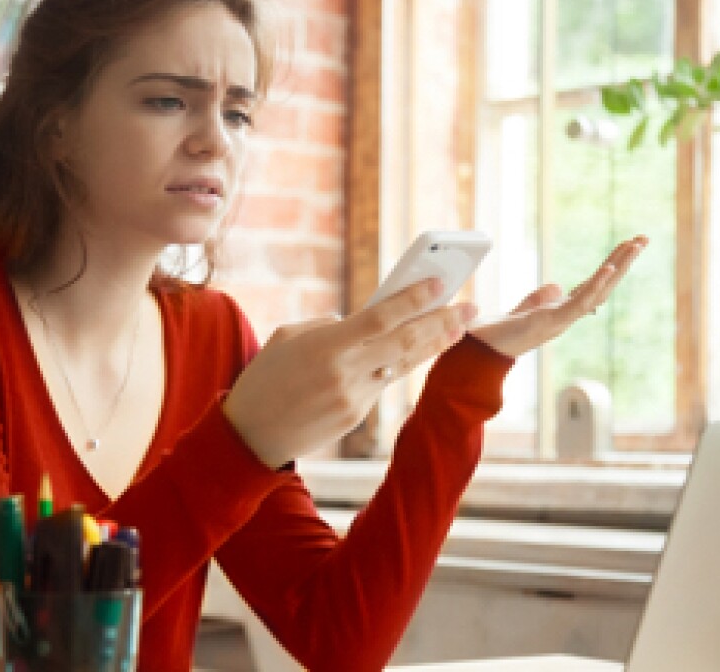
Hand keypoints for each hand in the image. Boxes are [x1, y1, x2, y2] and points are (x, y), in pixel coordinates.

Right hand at [224, 278, 477, 468]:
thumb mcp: (287, 338)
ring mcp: (354, 398)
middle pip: (405, 342)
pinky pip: (380, 384)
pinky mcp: (356, 417)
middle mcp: (346, 372)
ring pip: (401, 365)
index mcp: (326, 346)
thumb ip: (327, 326)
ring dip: (432, 345)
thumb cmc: (264, 378)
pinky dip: (394, 366)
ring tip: (458, 328)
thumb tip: (357, 322)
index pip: (381, 317)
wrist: (250, 435)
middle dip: (441, 323)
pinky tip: (412, 351)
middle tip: (469, 308)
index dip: (414, 299)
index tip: (440, 284)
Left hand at [470, 235, 647, 357]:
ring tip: (635, 244)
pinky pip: (579, 304)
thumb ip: (538, 299)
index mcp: (560, 310)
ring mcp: (560, 320)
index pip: (592, 284)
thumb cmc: (496, 335)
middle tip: (643, 238)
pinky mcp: (550, 323)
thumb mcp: (522, 311)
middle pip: (602, 286)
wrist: (478, 353)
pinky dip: (595, 286)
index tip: (627, 245)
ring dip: (618, 268)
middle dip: (624, 262)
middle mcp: (566, 316)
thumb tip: (556, 287)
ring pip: (598, 292)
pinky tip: (609, 268)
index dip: (610, 266)